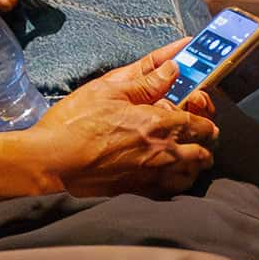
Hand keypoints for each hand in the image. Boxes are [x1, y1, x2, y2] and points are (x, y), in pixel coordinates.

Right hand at [24, 43, 214, 194]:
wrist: (52, 161)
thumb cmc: (76, 122)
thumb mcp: (109, 90)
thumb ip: (146, 80)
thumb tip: (173, 68)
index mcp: (159, 124)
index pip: (199, 123)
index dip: (205, 117)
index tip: (201, 113)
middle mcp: (162, 153)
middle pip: (202, 151)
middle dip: (206, 142)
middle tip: (203, 135)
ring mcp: (152, 175)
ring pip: (191, 174)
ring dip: (196, 164)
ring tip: (192, 156)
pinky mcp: (138, 191)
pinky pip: (172, 191)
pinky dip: (179, 182)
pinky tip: (173, 176)